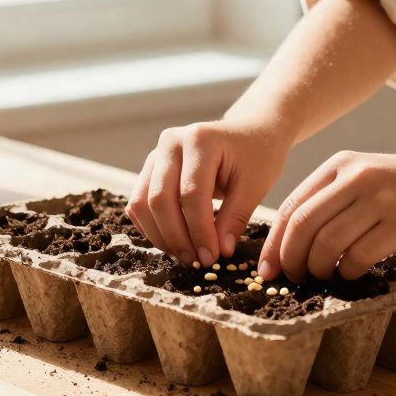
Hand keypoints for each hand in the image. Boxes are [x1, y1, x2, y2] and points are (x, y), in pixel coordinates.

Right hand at [126, 119, 291, 265]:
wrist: (249, 133)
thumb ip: (235, 218)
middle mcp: (170, 143)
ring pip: (142, 203)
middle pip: (160, 199)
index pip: (191, 194)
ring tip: (186, 255)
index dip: (199, 231)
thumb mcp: (255, 185)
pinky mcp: (151, 168)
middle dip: (176, 237)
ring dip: (160, 235)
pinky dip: (152, 227)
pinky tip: (174, 242)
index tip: (211, 257)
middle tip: (196, 261)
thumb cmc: (256, 156)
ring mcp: (157, 154)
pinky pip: (139, 203)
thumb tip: (218, 252)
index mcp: (200, 140)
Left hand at [257, 150, 395, 281]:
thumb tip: (291, 244)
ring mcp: (381, 198)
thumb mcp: (367, 179)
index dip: (274, 244)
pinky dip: (349, 272)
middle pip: (303, 226)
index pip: (291, 207)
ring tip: (323, 277)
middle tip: (292, 280)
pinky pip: (360, 255)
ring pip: (328, 242)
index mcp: (340, 165)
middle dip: (290, 260)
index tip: (267, 270)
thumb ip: (332, 201)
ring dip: (319, 268)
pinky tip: (353, 274)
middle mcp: (357, 177)